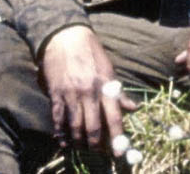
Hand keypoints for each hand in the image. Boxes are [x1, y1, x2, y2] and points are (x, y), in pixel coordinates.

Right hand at [39, 25, 137, 153]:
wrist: (65, 37)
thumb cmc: (91, 52)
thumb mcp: (109, 69)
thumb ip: (118, 91)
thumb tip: (133, 108)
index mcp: (106, 86)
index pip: (114, 117)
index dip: (117, 137)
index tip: (119, 153)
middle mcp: (90, 92)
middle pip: (93, 126)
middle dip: (95, 144)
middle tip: (97, 153)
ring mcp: (71, 94)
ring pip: (75, 125)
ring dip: (78, 141)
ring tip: (82, 149)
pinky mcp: (56, 93)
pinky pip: (58, 118)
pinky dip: (60, 132)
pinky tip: (64, 141)